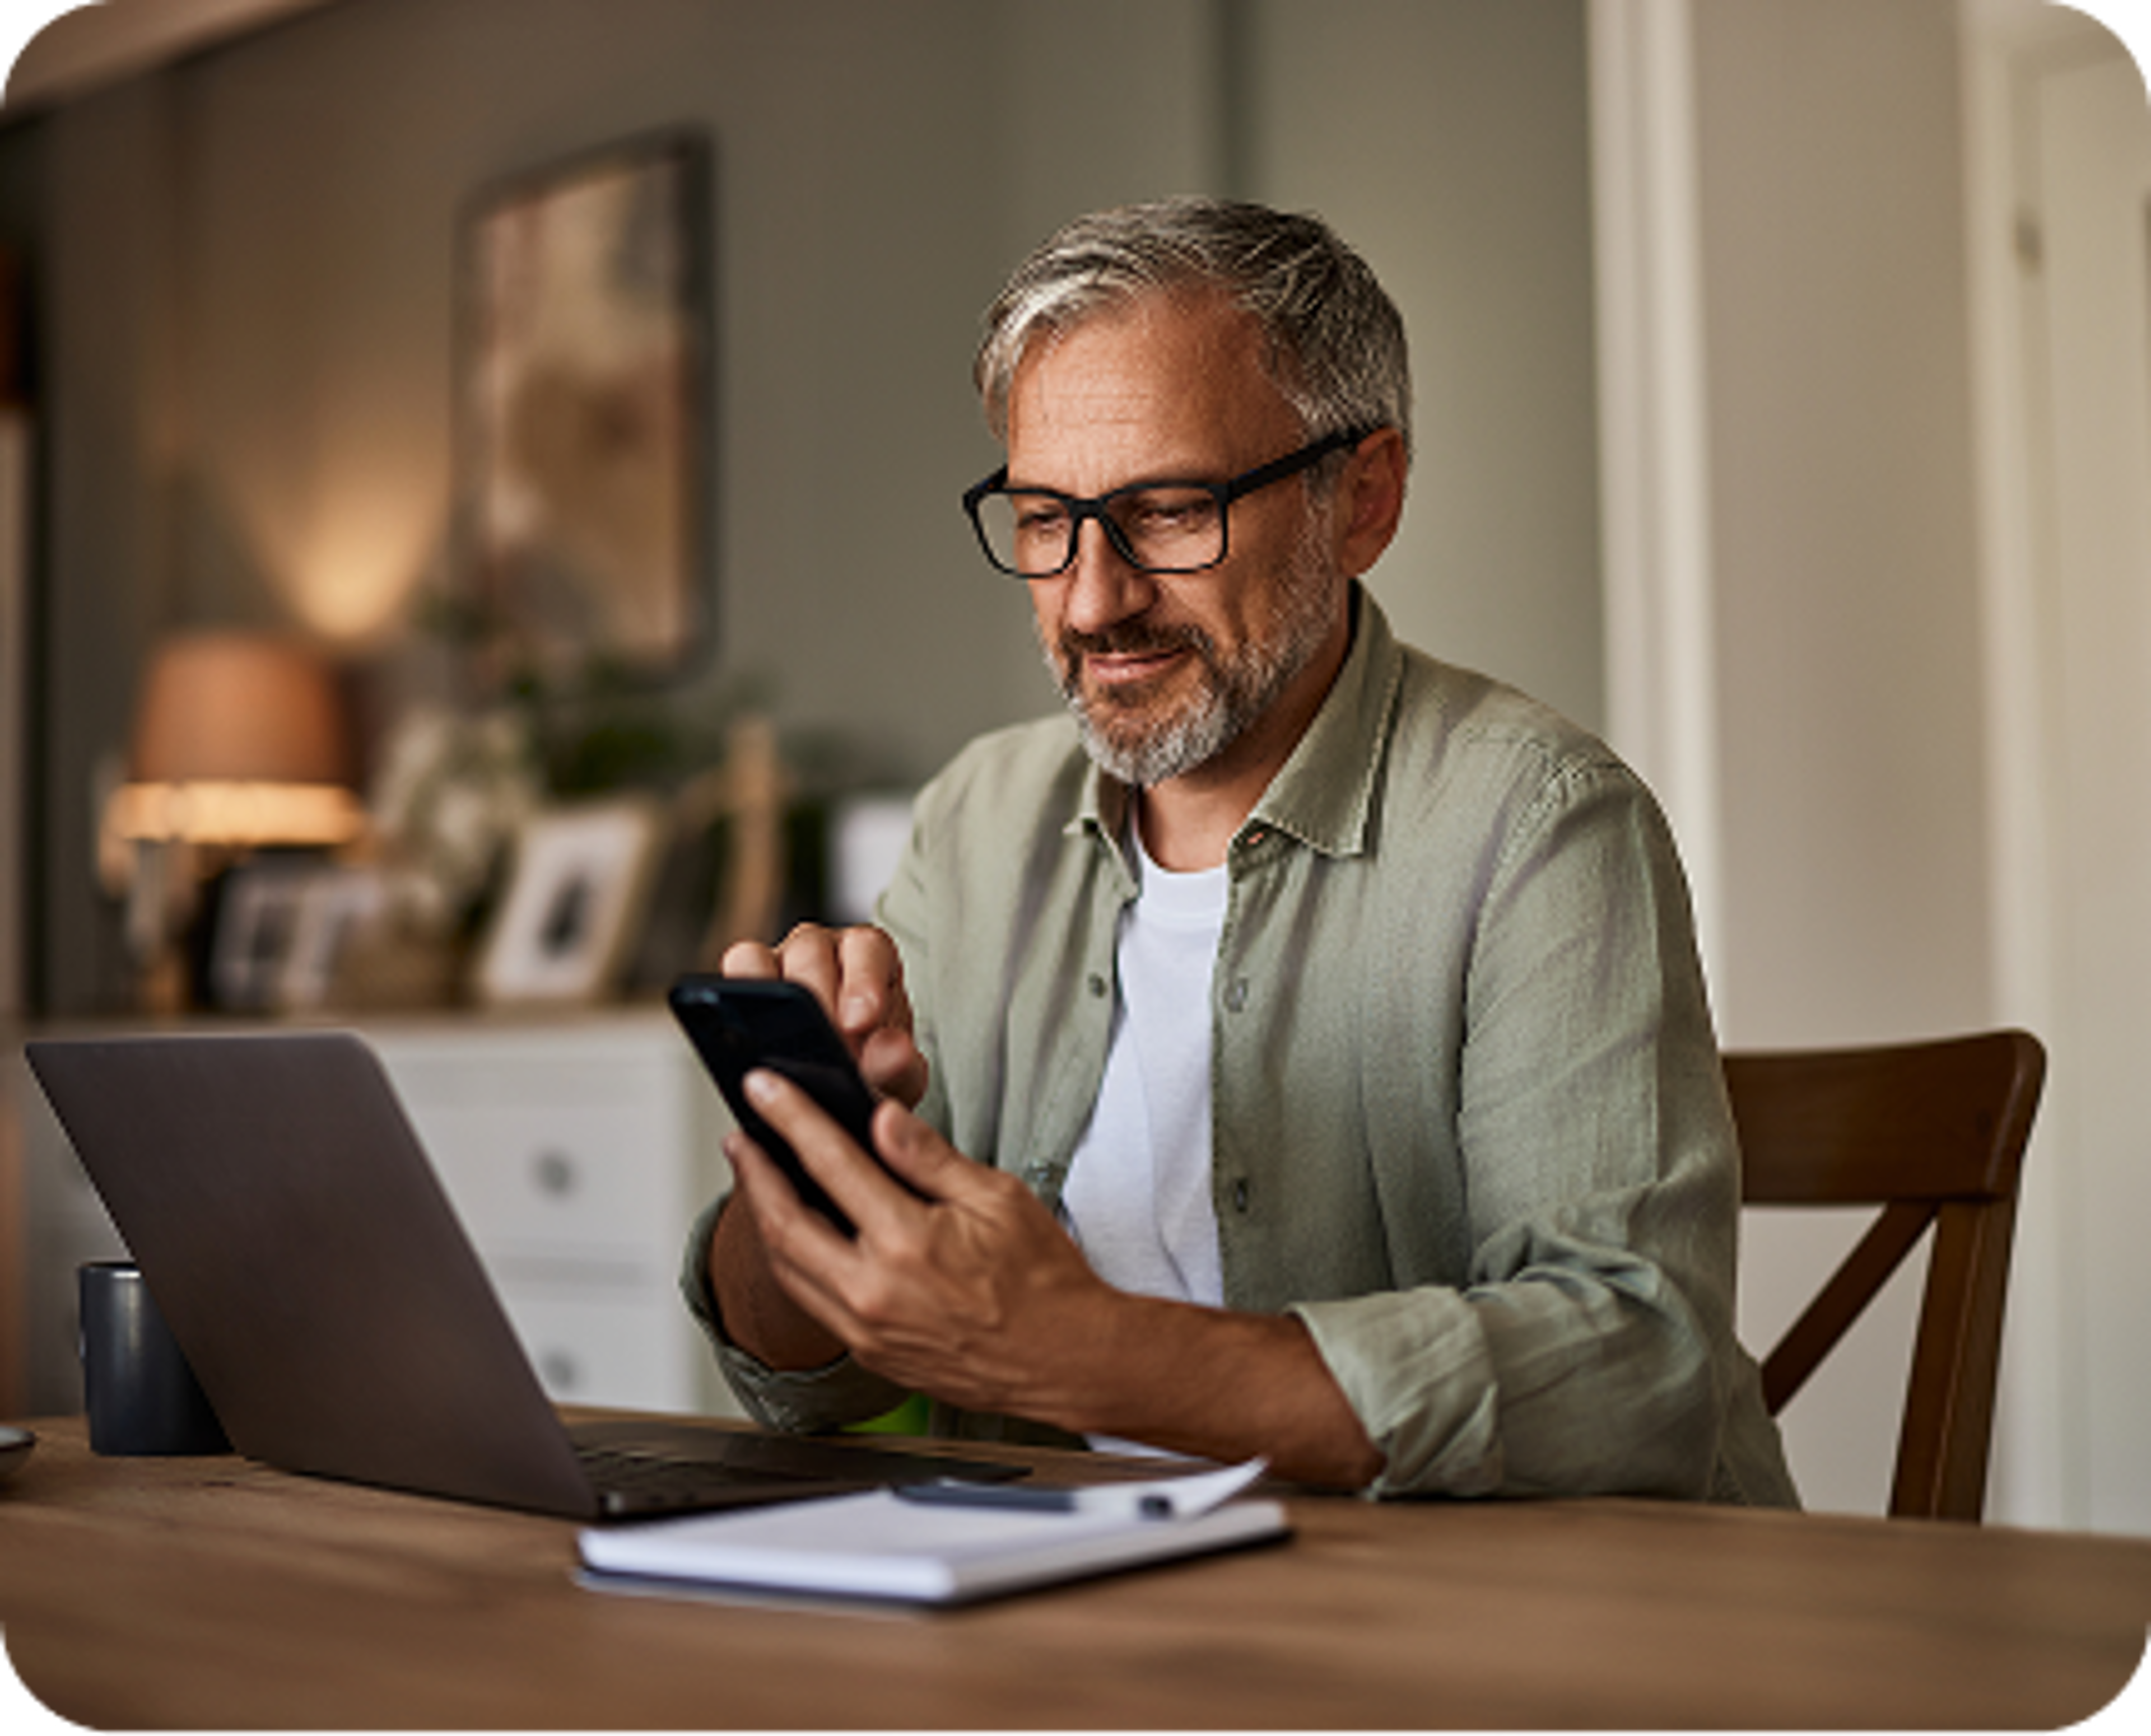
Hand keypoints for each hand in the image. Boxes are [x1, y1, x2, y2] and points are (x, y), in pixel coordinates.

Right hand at [722, 924, 928, 1107]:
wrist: (843, 1085)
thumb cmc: (874, 1066)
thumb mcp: (896, 1075)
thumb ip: (898, 1064)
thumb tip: (893, 1052)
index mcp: (870, 956)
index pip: (867, 949)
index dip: (862, 981)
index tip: (860, 1023)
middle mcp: (825, 948)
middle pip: (811, 951)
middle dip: (816, 999)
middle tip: (822, 1044)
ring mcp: (782, 959)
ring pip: (764, 956)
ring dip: (772, 999)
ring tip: (784, 1048)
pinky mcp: (748, 978)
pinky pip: (736, 970)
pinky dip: (738, 998)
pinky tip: (751, 1037)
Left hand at [727, 1068, 1118, 1417]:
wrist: (1066, 1362)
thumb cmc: (1044, 1282)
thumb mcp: (999, 1198)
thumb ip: (930, 1158)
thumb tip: (882, 1117)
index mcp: (908, 1244)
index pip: (830, 1163)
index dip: (789, 1117)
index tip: (764, 1089)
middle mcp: (875, 1292)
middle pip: (784, 1223)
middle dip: (753, 1173)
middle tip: (739, 1137)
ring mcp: (867, 1330)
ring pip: (787, 1269)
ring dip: (763, 1219)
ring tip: (757, 1180)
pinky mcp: (871, 1354)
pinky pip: (811, 1301)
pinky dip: (792, 1261)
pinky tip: (795, 1236)